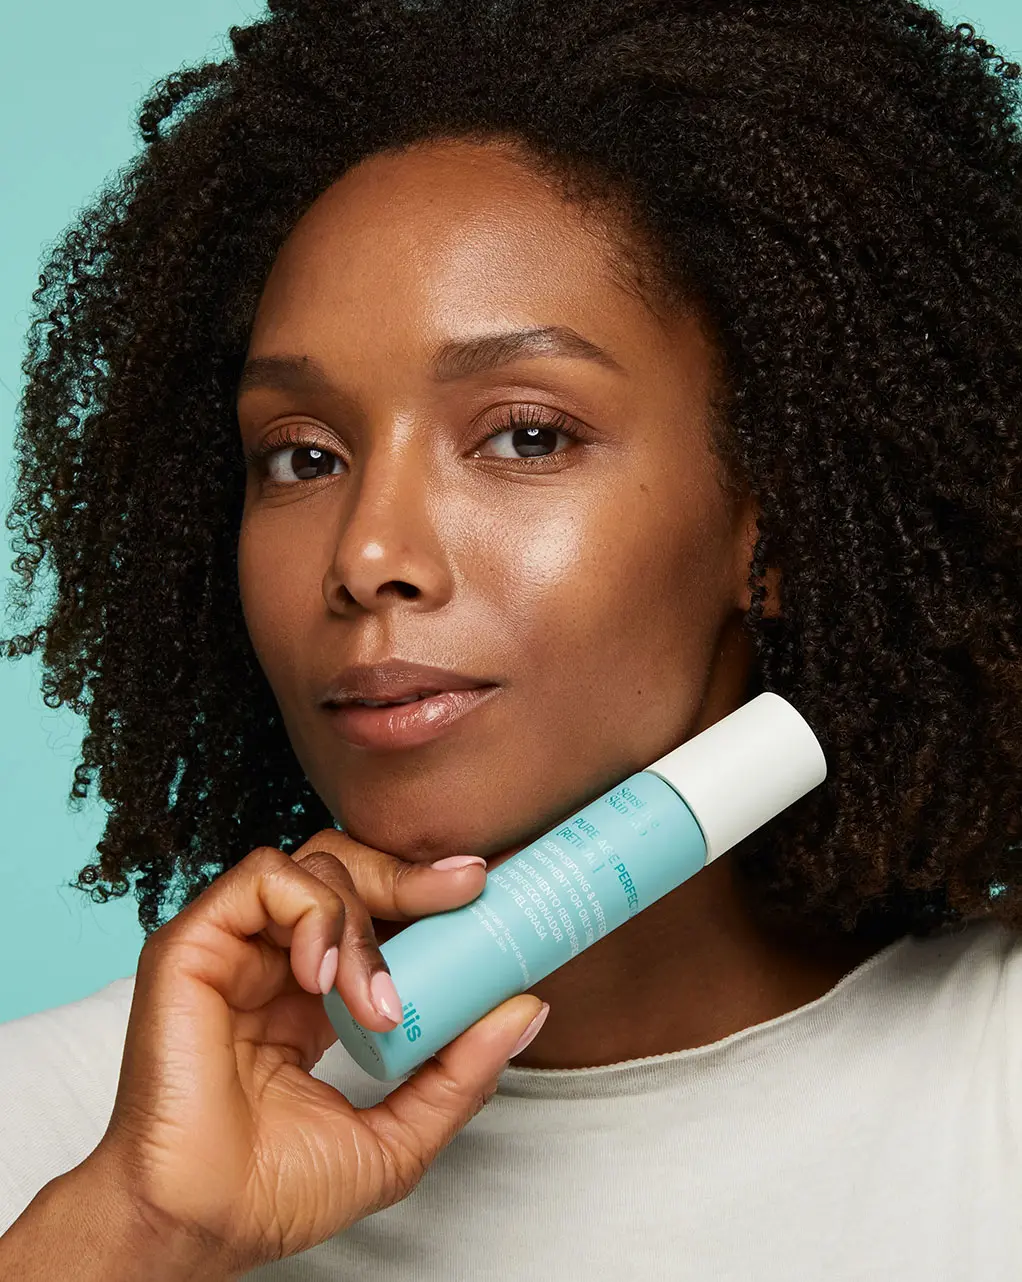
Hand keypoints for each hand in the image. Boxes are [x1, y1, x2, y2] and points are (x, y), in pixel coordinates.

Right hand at [81, 830, 548, 1277]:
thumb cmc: (278, 1192)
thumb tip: (528, 1008)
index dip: (429, 896)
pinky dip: (310, 913)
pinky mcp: (193, 944)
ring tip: (377, 1002)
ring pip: (314, 868)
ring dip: (364, 922)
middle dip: (412, 876)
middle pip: (349, 870)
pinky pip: (261, 880)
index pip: (377, 913)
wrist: (202, 1228)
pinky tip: (323, 978)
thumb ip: (461, 1073)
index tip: (485, 893)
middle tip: (466, 893)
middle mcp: (275, 960)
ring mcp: (234, 947)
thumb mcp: (399, 1132)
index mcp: (316, 995)